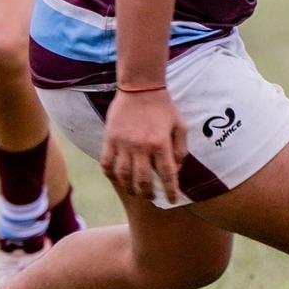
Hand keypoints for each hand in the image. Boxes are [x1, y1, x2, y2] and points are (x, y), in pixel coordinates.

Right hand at [101, 87, 186, 204]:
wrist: (140, 87)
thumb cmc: (163, 107)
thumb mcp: (180, 125)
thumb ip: (181, 149)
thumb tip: (176, 169)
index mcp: (161, 143)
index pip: (167, 174)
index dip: (170, 191)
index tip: (172, 200)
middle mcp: (142, 147)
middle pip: (143, 180)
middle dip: (148, 193)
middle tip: (151, 197)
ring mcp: (123, 144)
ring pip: (124, 176)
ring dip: (129, 188)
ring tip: (134, 191)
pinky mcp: (110, 139)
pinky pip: (107, 163)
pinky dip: (111, 174)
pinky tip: (116, 178)